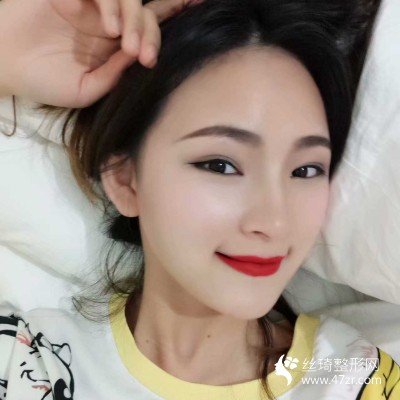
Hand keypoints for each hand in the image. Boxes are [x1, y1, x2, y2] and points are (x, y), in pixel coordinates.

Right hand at [0, 0, 192, 106]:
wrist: (6, 65)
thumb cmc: (45, 81)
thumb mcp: (86, 90)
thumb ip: (114, 75)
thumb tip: (139, 57)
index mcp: (115, 47)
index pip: (150, 30)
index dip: (175, 15)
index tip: (199, 10)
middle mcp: (108, 23)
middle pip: (146, 14)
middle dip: (152, 32)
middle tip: (144, 56)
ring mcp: (92, 6)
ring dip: (135, 20)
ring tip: (124, 44)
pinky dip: (110, 4)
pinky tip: (108, 28)